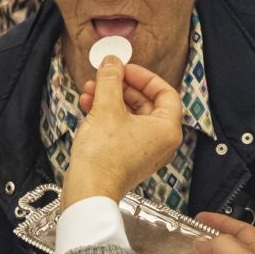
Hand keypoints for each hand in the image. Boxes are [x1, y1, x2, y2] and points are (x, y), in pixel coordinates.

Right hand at [62, 59, 181, 204]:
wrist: (88, 191)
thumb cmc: (103, 157)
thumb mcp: (106, 108)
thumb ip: (110, 80)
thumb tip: (112, 61)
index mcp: (167, 129)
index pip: (165, 92)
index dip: (144, 76)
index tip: (124, 68)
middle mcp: (161, 141)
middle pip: (146, 102)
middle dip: (121, 86)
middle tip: (104, 75)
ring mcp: (144, 151)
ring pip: (130, 114)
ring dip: (110, 98)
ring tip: (89, 88)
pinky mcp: (128, 157)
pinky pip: (122, 128)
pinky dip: (107, 115)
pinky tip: (87, 104)